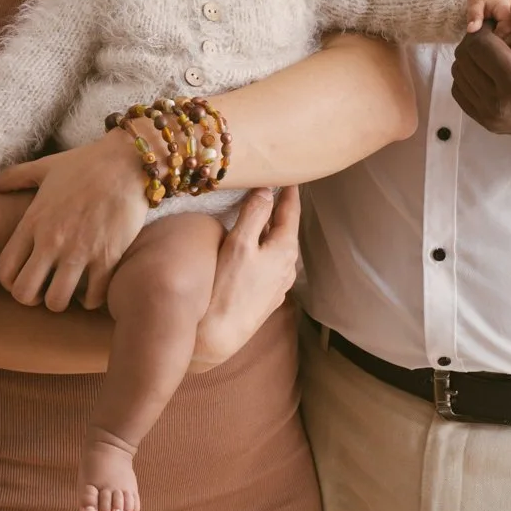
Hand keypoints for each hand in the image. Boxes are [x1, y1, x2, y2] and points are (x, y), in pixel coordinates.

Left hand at [0, 133, 149, 312]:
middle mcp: (52, 240)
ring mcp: (80, 251)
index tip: (24, 274)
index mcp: (34, 221)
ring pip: (56, 302)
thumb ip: (14, 176)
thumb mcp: (45, 167)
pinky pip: (92, 299)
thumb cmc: (86, 163)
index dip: (9, 281)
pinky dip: (91, 299)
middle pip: (24, 293)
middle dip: (31, 298)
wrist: (128, 162)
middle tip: (43, 288)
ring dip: (60, 300)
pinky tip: (92, 286)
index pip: (3, 270)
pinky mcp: (108, 258)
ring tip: (68, 289)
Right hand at [192, 186, 301, 370]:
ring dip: (271, 229)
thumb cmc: (227, 288)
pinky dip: (264, 247)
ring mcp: (279, 284)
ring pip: (277, 247)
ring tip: (262, 214)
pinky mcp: (267, 296)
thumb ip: (254, 214)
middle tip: (274, 188)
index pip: (291, 212)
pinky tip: (253, 248)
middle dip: (280, 209)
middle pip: (285, 229)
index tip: (289, 175)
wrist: (219, 335)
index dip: (289, 192)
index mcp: (284, 249)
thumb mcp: (239, 244)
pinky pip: (270, 262)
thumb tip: (267, 191)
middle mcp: (287, 267)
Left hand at [451, 0, 510, 141]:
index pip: (478, 43)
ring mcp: (490, 115)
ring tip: (495, 57)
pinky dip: (468, 78)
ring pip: (458, 74)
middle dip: (476, 42)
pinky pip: (459, 92)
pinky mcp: (486, 122)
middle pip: (464, 57)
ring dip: (471, 59)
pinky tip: (488, 72)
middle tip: (497, 40)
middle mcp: (498, 100)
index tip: (498, 27)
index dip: (484, 29)